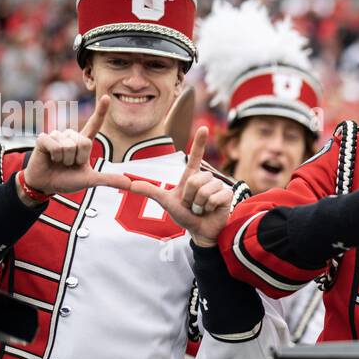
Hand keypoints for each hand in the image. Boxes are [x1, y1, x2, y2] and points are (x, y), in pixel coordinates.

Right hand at [19, 96, 130, 202]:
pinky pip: (56, 147)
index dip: (100, 111)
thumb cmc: (67, 180)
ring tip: (59, 162)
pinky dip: (55, 158)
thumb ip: (108, 179)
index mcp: (83, 141)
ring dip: (66, 160)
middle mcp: (71, 135)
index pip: (94, 124)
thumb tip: (129, 183)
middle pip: (84, 142)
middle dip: (79, 159)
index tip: (107, 97)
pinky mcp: (43, 138)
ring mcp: (57, 135)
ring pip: (70, 146)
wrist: (46, 185)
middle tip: (69, 164)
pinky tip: (50, 158)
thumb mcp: (90, 180)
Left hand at [126, 127, 230, 247]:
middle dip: (189, 197)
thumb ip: (150, 192)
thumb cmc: (186, 216)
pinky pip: (214, 198)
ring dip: (199, 205)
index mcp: (192, 176)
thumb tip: (131, 184)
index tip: (204, 127)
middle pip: (194, 180)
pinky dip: (209, 208)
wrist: (201, 232)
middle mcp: (206, 178)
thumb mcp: (166, 203)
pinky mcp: (227, 194)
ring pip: (204, 190)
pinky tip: (211, 211)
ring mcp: (218, 185)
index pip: (195, 156)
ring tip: (201, 209)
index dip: (199, 143)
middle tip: (192, 205)